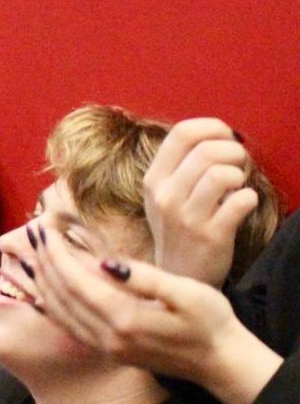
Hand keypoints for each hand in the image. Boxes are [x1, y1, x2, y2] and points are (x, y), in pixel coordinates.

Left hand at [27, 221, 278, 403]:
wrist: (218, 363)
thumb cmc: (210, 321)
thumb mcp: (187, 293)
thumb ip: (145, 279)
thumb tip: (107, 263)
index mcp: (125, 320)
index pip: (76, 282)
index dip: (57, 253)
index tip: (45, 228)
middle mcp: (107, 337)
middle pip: (60, 296)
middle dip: (44, 262)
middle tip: (33, 233)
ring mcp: (104, 348)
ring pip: (59, 312)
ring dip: (41, 282)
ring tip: (31, 255)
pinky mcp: (105, 351)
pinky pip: (67, 326)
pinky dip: (50, 304)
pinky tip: (42, 289)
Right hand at [143, 118, 256, 285]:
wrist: (177, 276)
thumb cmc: (179, 228)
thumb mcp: (165, 194)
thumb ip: (183, 163)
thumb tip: (220, 134)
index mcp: (154, 180)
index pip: (182, 133)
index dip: (213, 128)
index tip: (224, 140)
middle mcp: (165, 196)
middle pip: (206, 150)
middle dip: (233, 152)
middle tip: (236, 166)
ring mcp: (186, 218)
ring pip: (221, 174)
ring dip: (239, 175)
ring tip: (236, 186)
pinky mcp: (210, 235)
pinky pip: (240, 201)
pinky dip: (249, 198)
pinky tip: (242, 205)